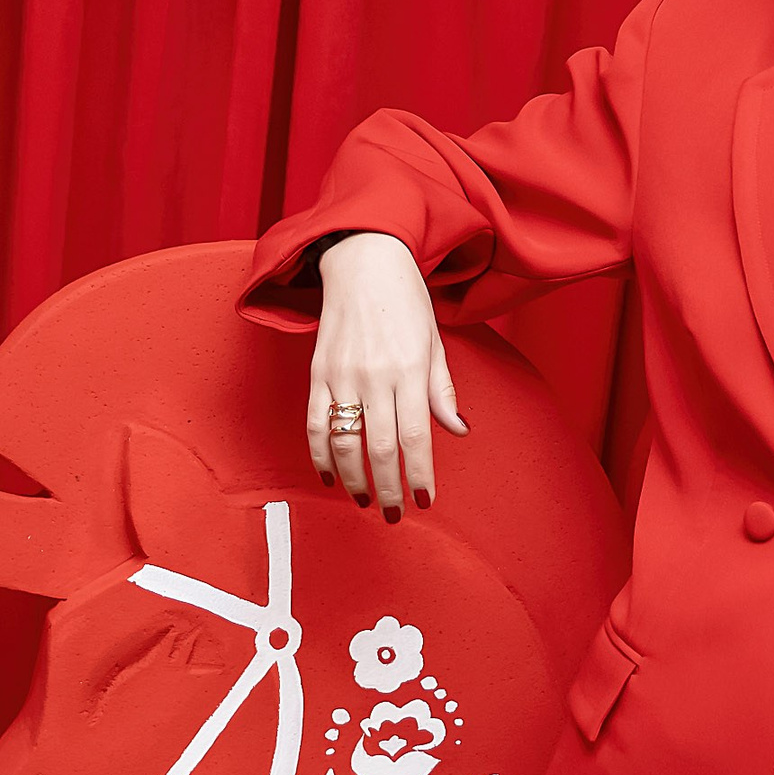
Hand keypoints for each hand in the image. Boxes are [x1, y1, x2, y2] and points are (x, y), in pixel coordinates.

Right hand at [308, 231, 467, 514]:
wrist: (363, 260)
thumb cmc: (406, 301)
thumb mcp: (434, 341)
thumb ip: (442, 390)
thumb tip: (458, 431)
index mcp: (409, 368)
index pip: (416, 435)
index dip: (420, 473)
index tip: (425, 500)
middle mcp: (374, 375)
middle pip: (379, 447)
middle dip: (389, 488)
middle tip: (395, 514)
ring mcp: (341, 375)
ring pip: (343, 442)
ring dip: (353, 479)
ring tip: (365, 500)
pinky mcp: (317, 372)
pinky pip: (314, 423)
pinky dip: (320, 455)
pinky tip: (330, 476)